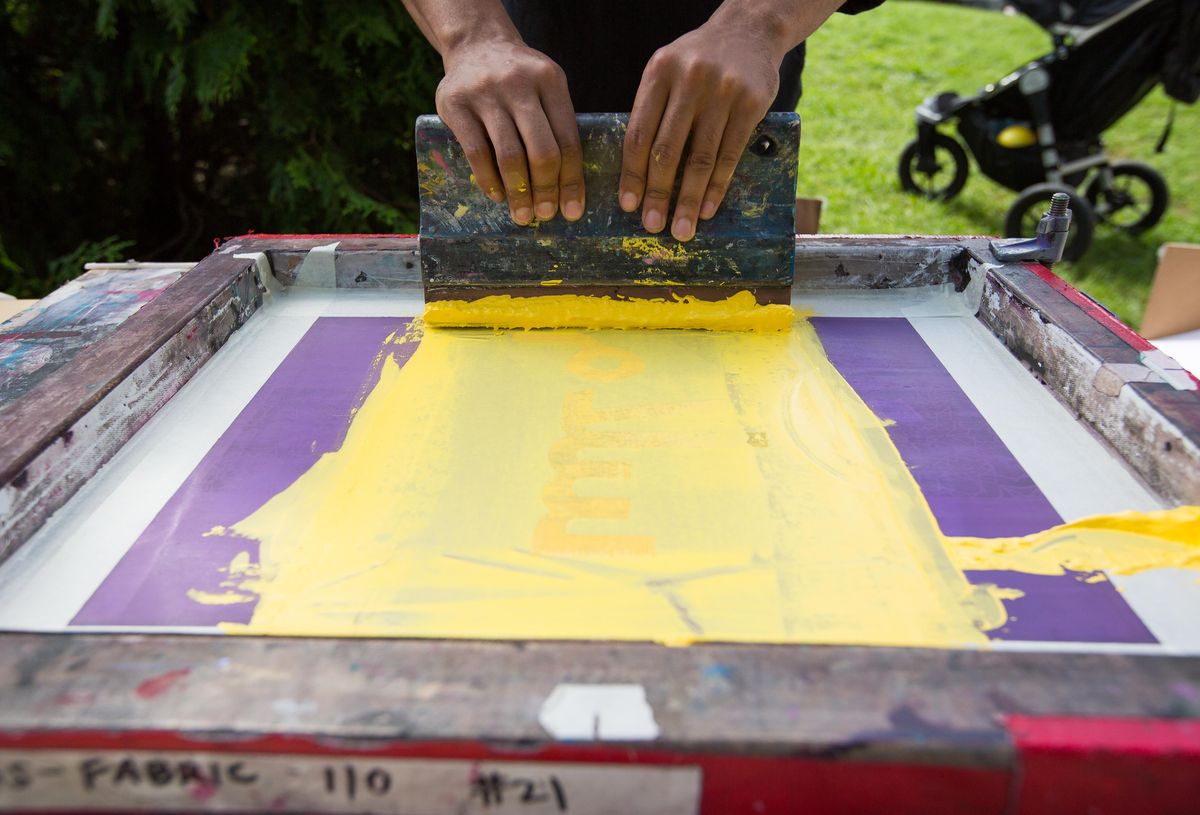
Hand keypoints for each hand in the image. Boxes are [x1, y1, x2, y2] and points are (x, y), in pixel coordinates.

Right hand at [435, 37, 584, 224]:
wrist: (476, 44)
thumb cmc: (519, 79)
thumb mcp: (545, 87)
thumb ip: (557, 124)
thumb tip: (566, 188)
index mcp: (550, 80)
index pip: (568, 140)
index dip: (571, 180)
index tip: (572, 210)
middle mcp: (520, 84)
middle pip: (542, 150)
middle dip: (546, 190)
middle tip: (545, 215)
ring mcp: (485, 92)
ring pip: (509, 155)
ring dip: (518, 192)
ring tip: (522, 215)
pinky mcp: (456, 103)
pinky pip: (476, 152)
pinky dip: (489, 180)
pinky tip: (497, 195)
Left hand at [619, 19, 784, 240]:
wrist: (750, 30)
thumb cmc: (698, 61)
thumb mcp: (668, 71)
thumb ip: (652, 110)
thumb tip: (636, 174)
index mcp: (659, 72)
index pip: (639, 133)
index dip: (632, 174)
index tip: (628, 206)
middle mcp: (689, 80)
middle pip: (667, 150)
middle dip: (658, 194)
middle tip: (652, 226)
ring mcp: (722, 92)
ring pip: (700, 159)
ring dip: (689, 200)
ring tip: (682, 229)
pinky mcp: (751, 104)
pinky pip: (730, 155)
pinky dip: (717, 186)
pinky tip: (708, 208)